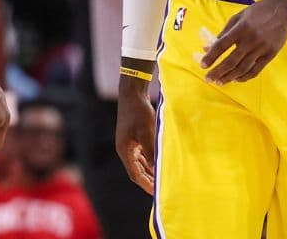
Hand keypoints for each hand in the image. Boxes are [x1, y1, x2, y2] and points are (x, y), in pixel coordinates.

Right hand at [115, 78, 156, 194]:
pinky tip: (158, 163)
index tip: (156, 193)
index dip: (145, 184)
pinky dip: (149, 161)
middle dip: (147, 180)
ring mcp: (129, 143)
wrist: (133, 93)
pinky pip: (141, 154)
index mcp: (124, 150)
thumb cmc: (139, 112)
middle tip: (160, 190)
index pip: (135, 174)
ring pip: (139, 163)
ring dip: (149, 171)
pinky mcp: (133, 137)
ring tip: (161, 179)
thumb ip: (151, 152)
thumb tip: (156, 169)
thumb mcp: (147, 133)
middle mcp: (125, 149)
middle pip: (136, 171)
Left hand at [200, 0, 286, 83]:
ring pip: (243, 68)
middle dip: (218, 71)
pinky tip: (236, 79)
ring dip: (229, 77)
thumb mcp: (237, 18)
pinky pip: (256, 70)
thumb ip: (223, 33)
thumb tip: (207, 48)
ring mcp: (261, 49)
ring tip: (219, 82)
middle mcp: (251, 40)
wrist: (281, 11)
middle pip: (232, 61)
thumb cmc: (256, 12)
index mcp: (241, 28)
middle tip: (208, 79)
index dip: (211, 56)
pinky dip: (245, 77)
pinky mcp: (270, 55)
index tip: (203, 65)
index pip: (222, 45)